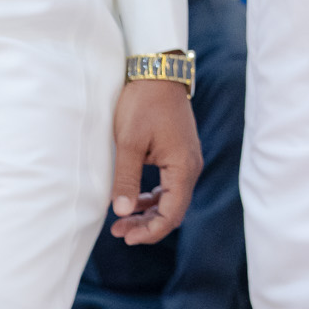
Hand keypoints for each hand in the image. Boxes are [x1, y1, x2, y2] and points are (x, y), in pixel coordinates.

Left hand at [110, 79, 200, 243]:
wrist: (158, 72)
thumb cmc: (143, 103)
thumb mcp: (129, 142)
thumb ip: (127, 179)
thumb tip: (122, 212)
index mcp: (182, 167)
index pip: (172, 213)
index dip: (150, 231)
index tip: (125, 236)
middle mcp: (190, 167)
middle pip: (173, 210)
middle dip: (147, 225)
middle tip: (118, 231)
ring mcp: (187, 160)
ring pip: (171, 199)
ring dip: (149, 212)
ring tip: (122, 219)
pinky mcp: (179, 153)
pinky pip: (170, 185)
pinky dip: (153, 197)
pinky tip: (134, 199)